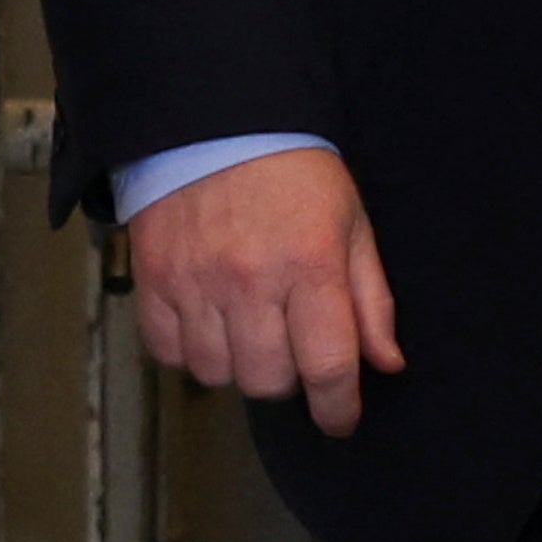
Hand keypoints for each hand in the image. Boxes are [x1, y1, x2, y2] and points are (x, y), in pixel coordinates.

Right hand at [130, 146, 406, 436]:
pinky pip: (169, 353)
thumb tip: (386, 363)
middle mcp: (251, 281)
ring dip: (239, 365)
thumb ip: (370, 298)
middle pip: (268, 381)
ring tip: (250, 328)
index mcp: (310, 264)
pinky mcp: (154, 281)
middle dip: (289, 379)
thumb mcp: (351, 224)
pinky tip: (210, 321)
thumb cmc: (296, 173)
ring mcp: (197, 283)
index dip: (337, 407)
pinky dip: (191, 351)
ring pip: (217, 374)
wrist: (216, 123)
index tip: (340, 419)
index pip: (327, 364)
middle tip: (293, 347)